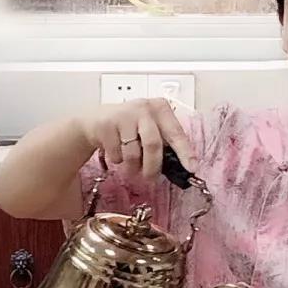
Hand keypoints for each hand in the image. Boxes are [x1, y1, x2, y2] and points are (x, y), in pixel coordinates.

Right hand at [77, 99, 196, 179]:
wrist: (95, 119)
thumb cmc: (129, 126)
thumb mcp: (149, 127)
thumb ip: (164, 141)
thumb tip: (181, 166)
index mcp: (161, 108)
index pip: (176, 133)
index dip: (185, 152)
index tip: (192, 167)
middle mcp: (144, 108)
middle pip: (153, 145)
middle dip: (152, 167)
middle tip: (150, 178)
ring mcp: (124, 115)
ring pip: (133, 153)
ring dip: (132, 167)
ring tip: (130, 165)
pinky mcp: (107, 125)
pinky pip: (116, 154)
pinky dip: (117, 160)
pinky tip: (115, 151)